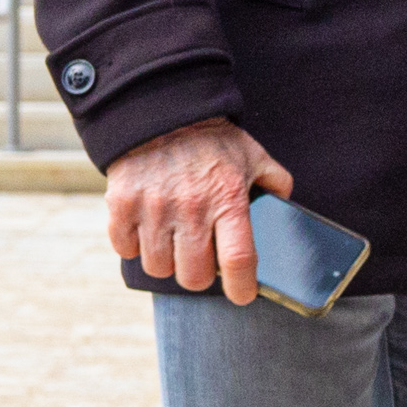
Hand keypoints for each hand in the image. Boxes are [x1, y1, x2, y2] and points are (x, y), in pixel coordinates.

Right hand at [108, 118, 293, 299]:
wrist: (160, 112)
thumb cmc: (211, 140)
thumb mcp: (253, 155)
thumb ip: (275, 183)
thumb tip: (285, 210)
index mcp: (228, 198)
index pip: (238, 260)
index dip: (241, 288)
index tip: (241, 295)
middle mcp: (191, 208)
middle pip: (194, 276)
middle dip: (199, 276)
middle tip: (200, 260)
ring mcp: (154, 208)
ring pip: (158, 268)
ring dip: (167, 261)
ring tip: (173, 242)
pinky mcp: (122, 205)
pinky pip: (126, 249)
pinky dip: (134, 245)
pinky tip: (146, 229)